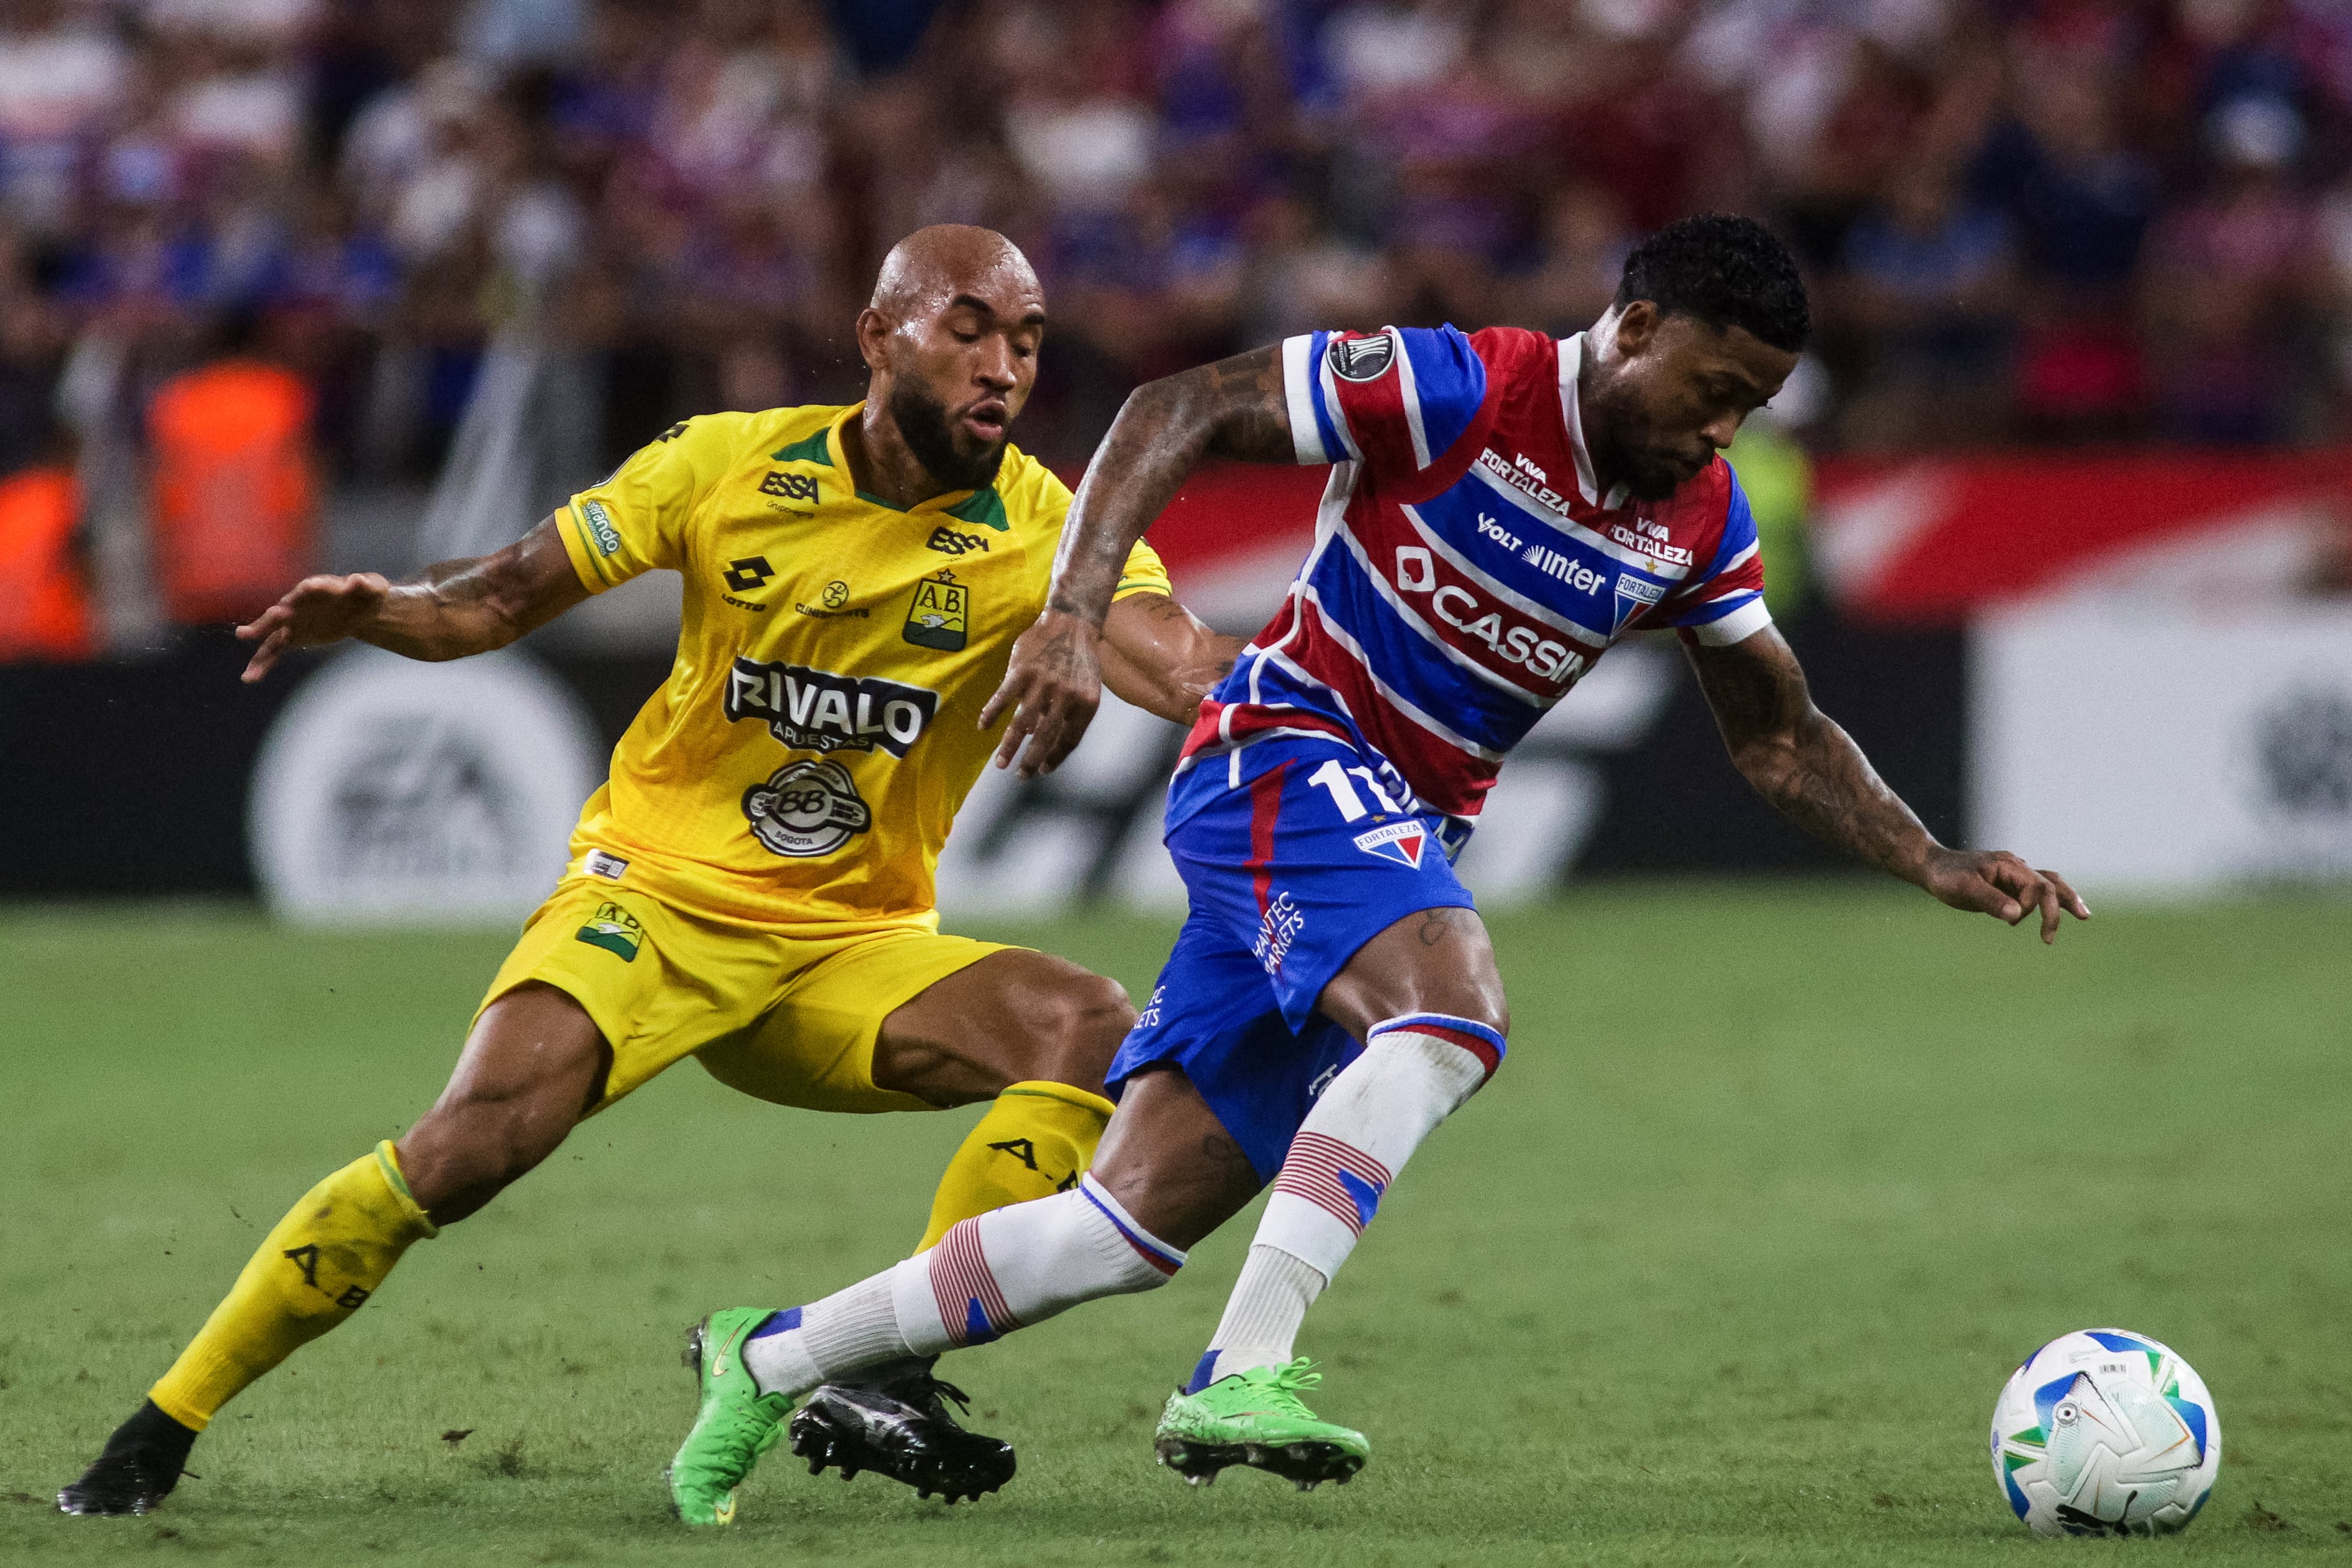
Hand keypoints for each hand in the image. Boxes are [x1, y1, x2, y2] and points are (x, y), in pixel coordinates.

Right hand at [235, 572, 390, 682]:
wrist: (360, 610)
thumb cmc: (366, 595)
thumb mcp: (374, 588)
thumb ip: (366, 585)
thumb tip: (357, 580)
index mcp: (319, 587)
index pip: (312, 589)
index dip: (308, 591)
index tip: (306, 591)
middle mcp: (299, 603)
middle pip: (283, 610)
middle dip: (274, 616)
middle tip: (264, 622)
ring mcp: (293, 621)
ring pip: (272, 633)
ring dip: (259, 641)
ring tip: (245, 650)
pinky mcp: (293, 636)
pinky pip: (274, 650)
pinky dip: (262, 663)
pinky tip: (249, 678)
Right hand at [978, 608, 1102, 777]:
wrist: (1071, 623)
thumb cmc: (1078, 661)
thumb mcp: (1085, 688)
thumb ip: (1068, 714)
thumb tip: (1036, 737)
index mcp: (1086, 703)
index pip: (1069, 740)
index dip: (1055, 757)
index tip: (1042, 770)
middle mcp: (1065, 696)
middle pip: (1046, 737)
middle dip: (1031, 761)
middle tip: (1021, 777)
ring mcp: (1042, 683)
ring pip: (1022, 723)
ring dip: (1009, 747)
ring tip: (1000, 764)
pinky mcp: (1021, 671)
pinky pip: (1003, 698)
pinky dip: (991, 713)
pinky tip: (983, 726)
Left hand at [1916, 847, 2090, 943]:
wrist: (1931, 867)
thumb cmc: (1946, 877)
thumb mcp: (1964, 889)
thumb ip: (1990, 900)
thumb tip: (2016, 915)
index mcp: (2009, 866)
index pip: (2037, 887)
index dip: (2032, 907)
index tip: (2012, 921)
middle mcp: (2015, 868)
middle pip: (2051, 882)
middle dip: (2066, 901)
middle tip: (2084, 917)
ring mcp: (2013, 875)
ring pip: (2047, 884)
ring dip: (2063, 899)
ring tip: (2083, 914)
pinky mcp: (2007, 885)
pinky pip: (2034, 891)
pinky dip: (2045, 901)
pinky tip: (2048, 914)